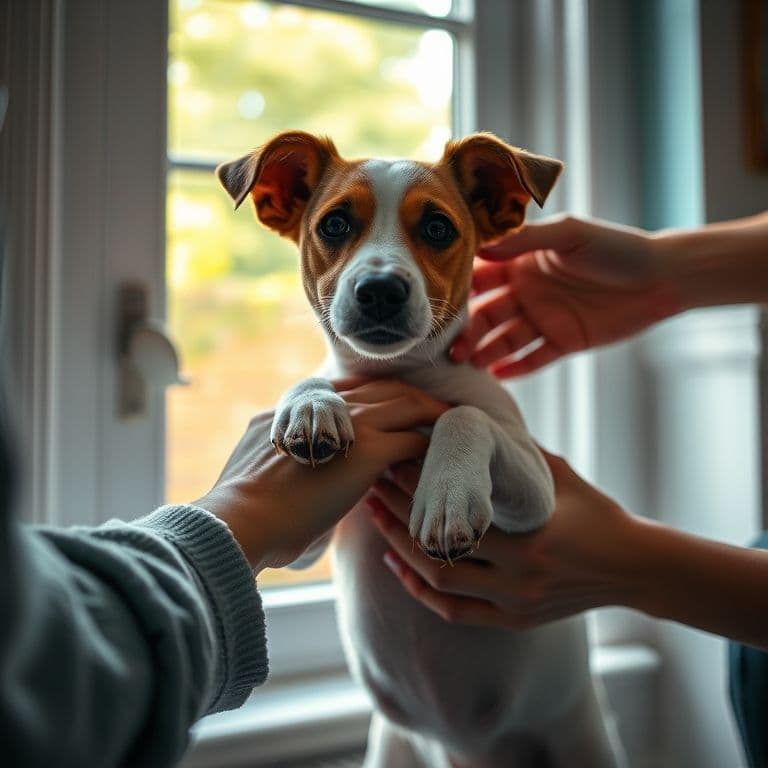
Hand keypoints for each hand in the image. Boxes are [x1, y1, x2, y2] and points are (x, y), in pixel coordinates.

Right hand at [194, 379, 448, 572]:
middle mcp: (325, 407)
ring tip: (447, 422)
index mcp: (296, 408)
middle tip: (431, 408)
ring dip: (429, 412)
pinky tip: (441, 453)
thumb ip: (278, 452)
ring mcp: (350, 425)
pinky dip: (431, 443)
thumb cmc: (243, 507)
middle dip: (409, 395)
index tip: (388, 405)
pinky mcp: (370, 451)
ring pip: (405, 404)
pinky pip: (415, 439)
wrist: (242, 518)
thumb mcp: (254, 464)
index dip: (373, 396)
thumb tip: (282, 468)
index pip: (346, 390)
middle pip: (382, 388)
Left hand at [367, 451, 638, 627]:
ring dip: (401, 550)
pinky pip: (455, 612)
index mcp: (530, 541)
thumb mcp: (560, 476)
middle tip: (375, 485)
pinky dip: (421, 591)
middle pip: (438, 547)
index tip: (396, 462)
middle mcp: (518, 579)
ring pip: (438, 582)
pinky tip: (398, 566)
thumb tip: (478, 421)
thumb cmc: (598, 514)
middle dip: (399, 514)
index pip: (457, 514)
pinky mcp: (513, 620)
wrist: (633, 568)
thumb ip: (519, 454)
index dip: (419, 489)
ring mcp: (514, 605)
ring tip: (378, 519)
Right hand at [449, 215, 677, 376]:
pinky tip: (496, 376)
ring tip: (465, 362)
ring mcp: (543, 318)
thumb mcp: (569, 233)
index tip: (433, 299)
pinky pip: (533, 358)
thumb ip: (525, 239)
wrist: (662, 278)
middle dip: (465, 328)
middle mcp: (526, 291)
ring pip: (504, 339)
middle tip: (446, 344)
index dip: (458, 287)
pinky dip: (515, 368)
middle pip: (486, 313)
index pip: (481, 275)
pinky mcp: (562, 342)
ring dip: (484, 350)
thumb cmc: (616, 247)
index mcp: (522, 261)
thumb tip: (480, 246)